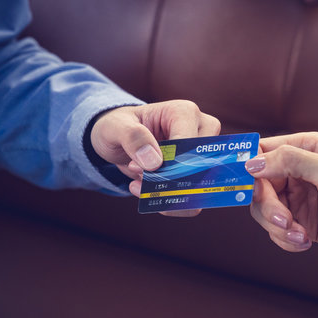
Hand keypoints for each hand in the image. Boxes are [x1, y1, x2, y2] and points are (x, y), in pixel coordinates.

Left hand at [91, 100, 219, 214]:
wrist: (118, 141)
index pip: (190, 142)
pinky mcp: (196, 174)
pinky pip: (195, 198)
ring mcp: (202, 154)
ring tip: (140, 187)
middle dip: (171, 179)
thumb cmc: (119, 127)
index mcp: (185, 112)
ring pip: (202, 186)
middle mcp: (201, 131)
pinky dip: (173, 204)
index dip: (169, 162)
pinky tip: (148, 195)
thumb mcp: (115, 126)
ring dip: (171, 195)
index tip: (140, 168)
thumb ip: (132, 137)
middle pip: (202, 165)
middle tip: (139, 178)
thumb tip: (154, 163)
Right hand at [246, 132, 317, 266]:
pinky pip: (277, 230)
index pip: (262, 152)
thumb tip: (251, 164)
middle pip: (259, 186)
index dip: (248, 169)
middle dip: (267, 207)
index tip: (241, 187)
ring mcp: (300, 199)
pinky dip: (285, 239)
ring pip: (265, 211)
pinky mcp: (303, 223)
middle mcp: (299, 172)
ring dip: (277, 227)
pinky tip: (306, 243)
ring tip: (300, 235)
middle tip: (284, 221)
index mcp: (306, 149)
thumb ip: (290, 161)